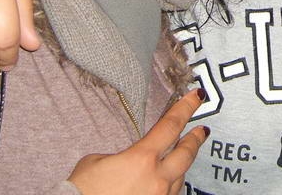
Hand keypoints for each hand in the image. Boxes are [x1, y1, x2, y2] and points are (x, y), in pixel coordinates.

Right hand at [68, 89, 208, 194]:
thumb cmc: (79, 192)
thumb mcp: (95, 163)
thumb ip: (121, 156)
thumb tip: (129, 160)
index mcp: (142, 159)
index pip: (171, 125)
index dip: (186, 107)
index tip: (197, 96)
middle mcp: (157, 179)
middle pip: (186, 152)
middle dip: (195, 139)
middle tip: (201, 130)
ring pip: (181, 177)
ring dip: (181, 165)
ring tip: (181, 156)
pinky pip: (171, 194)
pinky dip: (170, 185)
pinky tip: (165, 181)